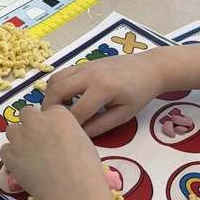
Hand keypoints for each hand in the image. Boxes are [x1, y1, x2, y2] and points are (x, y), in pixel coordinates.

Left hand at [0, 105, 107, 199]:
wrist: (72, 190)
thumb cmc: (86, 168)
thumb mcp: (82, 141)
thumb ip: (66, 132)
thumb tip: (58, 139)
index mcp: (58, 114)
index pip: (50, 111)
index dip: (50, 124)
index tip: (53, 135)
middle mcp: (36, 120)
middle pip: (27, 114)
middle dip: (30, 124)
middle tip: (38, 142)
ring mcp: (20, 136)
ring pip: (12, 130)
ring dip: (18, 139)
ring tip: (29, 156)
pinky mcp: (9, 153)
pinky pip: (5, 150)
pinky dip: (12, 157)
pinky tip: (22, 167)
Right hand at [43, 52, 164, 136]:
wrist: (149, 68)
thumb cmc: (139, 93)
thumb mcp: (124, 114)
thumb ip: (101, 126)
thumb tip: (80, 135)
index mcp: (102, 88)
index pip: (76, 112)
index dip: (71, 127)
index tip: (69, 136)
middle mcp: (89, 74)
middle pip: (57, 91)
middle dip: (50, 110)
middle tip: (50, 124)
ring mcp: (84, 66)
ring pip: (54, 80)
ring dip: (50, 97)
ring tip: (55, 111)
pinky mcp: (83, 64)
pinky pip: (61, 74)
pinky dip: (56, 87)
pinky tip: (63, 99)